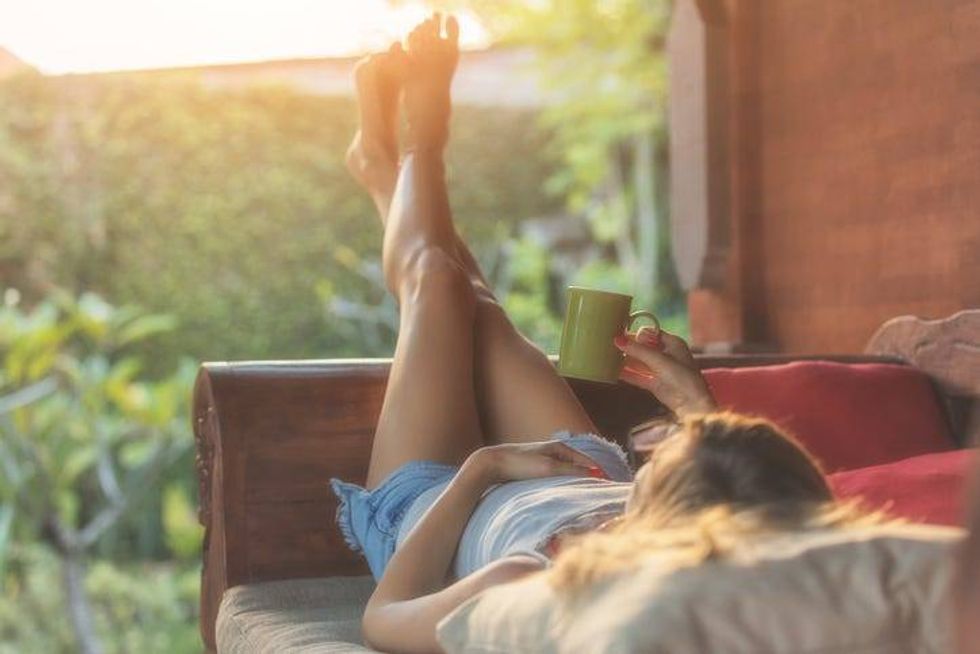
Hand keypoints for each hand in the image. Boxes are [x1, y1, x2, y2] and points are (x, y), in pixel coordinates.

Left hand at [468, 441, 604, 483]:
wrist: (492, 464)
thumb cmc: (520, 464)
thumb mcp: (549, 468)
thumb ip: (572, 470)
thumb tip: (596, 473)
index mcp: (559, 447)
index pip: (587, 461)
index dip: (599, 473)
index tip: (611, 486)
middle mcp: (554, 451)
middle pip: (579, 466)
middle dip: (591, 477)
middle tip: (603, 492)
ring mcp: (545, 460)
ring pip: (568, 472)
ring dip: (579, 482)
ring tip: (589, 495)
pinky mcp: (536, 469)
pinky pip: (558, 476)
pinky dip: (567, 483)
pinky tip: (567, 494)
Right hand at [614, 328, 716, 416]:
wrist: (692, 405)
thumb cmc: (682, 378)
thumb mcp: (659, 360)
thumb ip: (638, 350)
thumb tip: (618, 339)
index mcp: (673, 343)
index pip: (651, 332)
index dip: (636, 332)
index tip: (619, 332)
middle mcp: (667, 355)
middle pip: (644, 347)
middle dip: (629, 347)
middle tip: (611, 344)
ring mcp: (661, 370)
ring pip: (640, 362)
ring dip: (626, 360)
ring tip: (609, 357)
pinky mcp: (656, 384)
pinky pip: (639, 376)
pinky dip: (628, 374)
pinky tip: (614, 372)